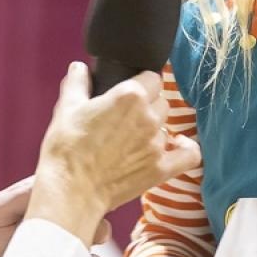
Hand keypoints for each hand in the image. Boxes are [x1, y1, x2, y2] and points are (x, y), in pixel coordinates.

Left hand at [0, 178, 110, 256]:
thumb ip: (21, 196)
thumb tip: (52, 181)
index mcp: (37, 209)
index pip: (69, 197)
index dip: (84, 197)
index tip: (94, 199)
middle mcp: (49, 231)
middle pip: (85, 221)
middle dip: (96, 223)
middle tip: (98, 231)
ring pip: (85, 247)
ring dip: (92, 247)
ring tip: (88, 249)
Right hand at [27, 63, 200, 242]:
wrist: (70, 188)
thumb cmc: (67, 147)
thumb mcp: (66, 107)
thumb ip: (76, 82)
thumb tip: (79, 68)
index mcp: (130, 96)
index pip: (152, 77)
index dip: (140, 82)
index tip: (128, 91)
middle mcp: (149, 117)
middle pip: (161, 101)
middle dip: (147, 105)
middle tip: (125, 117)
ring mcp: (157, 144)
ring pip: (167, 126)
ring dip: (154, 128)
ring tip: (133, 139)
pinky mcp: (161, 168)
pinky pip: (189, 155)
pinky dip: (185, 149)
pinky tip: (175, 146)